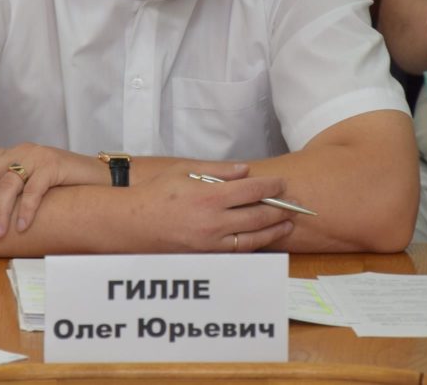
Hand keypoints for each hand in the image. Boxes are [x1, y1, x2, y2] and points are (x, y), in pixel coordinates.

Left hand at [0, 143, 102, 237]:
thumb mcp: (33, 179)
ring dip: (1, 210)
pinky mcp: (55, 166)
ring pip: (10, 182)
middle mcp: (22, 151)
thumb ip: (12, 185)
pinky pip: (36, 189)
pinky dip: (27, 209)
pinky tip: (22, 226)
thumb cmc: (62, 183)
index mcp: (13, 153)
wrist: (100, 176)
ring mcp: (39, 157)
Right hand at [128, 162, 295, 252]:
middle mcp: (214, 221)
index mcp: (209, 197)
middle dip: (279, 209)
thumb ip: (217, 170)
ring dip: (273, 230)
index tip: (281, 183)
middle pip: (258, 216)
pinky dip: (255, 243)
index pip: (251, 190)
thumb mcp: (183, 171)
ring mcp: (211, 242)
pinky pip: (238, 250)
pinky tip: (263, 237)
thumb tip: (245, 170)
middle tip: (294, 204)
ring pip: (252, 237)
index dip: (271, 187)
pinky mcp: (206, 255)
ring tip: (287, 224)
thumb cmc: (156, 193)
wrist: (132, 224)